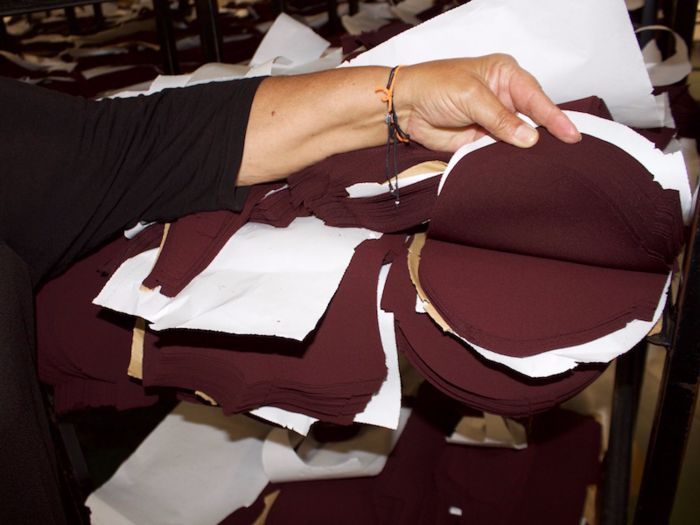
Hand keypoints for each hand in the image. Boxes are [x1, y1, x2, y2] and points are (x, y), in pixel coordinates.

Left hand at [395, 54, 580, 151]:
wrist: (405, 107)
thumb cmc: (434, 86)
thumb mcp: (471, 96)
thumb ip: (500, 118)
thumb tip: (529, 137)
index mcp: (505, 75)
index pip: (537, 97)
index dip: (555, 117)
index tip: (571, 134)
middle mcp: (504, 96)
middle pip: (533, 118)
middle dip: (547, 134)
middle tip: (568, 151)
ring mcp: (494, 120)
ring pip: (519, 138)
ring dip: (528, 151)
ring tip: (549, 163)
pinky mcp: (482, 140)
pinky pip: (501, 152)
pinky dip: (510, 160)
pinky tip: (522, 168)